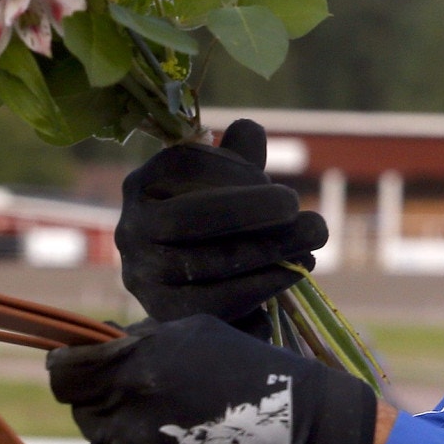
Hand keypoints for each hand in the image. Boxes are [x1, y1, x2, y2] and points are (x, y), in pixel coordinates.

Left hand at [47, 315, 376, 443]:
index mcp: (133, 371)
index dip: (78, 372)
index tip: (95, 373)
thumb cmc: (256, 375)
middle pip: (87, 417)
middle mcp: (128, 422)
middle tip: (166, 404)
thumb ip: (136, 340)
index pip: (64, 374)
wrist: (313, 441)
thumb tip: (92, 347)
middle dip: (114, 407)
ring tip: (188, 435)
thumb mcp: (197, 334)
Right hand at [115, 119, 328, 330]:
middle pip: (189, 217)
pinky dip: (259, 286)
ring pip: (205, 262)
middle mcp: (132, 227)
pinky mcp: (162, 311)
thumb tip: (249, 131)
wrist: (197, 291)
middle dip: (251, 210)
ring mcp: (142, 273)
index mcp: (144, 184)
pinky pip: (213, 301)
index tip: (280, 188)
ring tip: (311, 240)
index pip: (184, 167)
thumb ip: (238, 158)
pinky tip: (294, 272)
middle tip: (297, 207)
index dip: (235, 172)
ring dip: (266, 249)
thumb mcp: (225, 185)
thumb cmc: (216, 226)